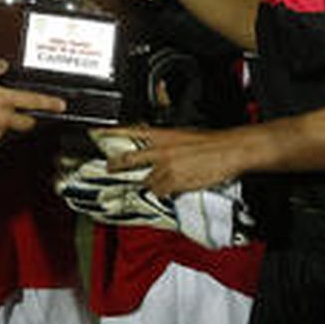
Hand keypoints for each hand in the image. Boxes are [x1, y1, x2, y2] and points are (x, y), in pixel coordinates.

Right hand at [0, 59, 64, 151]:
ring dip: (7, 126)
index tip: (60, 105)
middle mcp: (2, 120)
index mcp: (3, 101)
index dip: (50, 103)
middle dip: (30, 118)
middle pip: (27, 123)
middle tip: (27, 114)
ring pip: (9, 132)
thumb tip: (0, 65)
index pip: (34, 101)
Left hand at [100, 125, 242, 195]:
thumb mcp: (184, 135)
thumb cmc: (211, 142)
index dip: (111, 132)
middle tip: (109, 167)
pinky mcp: (174, 182)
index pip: (131, 131)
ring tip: (166, 181)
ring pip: (148, 181)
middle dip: (117, 165)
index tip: (96, 132)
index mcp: (163, 134)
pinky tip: (175, 187)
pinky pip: (161, 192)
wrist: (228, 150)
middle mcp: (160, 150)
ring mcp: (165, 167)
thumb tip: (157, 151)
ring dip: (153, 183)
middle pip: (130, 159)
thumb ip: (166, 143)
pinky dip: (165, 192)